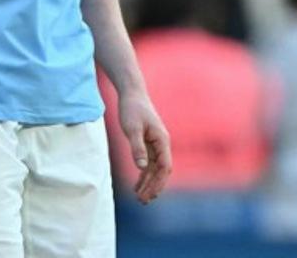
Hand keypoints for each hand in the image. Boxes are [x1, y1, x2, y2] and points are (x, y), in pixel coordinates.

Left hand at [117, 89, 171, 203]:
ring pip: (155, 169)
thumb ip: (137, 147)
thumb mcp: (132, 128)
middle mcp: (162, 144)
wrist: (131, 94)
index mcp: (162, 140)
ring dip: (148, 183)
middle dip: (153, 187)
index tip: (149, 195)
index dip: (158, 182)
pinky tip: (137, 185)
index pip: (164, 167)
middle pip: (161, 171)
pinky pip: (149, 163)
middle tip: (142, 201)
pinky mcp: (148, 143)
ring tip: (139, 198)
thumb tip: (142, 167)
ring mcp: (156, 144)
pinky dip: (144, 175)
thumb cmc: (132, 108)